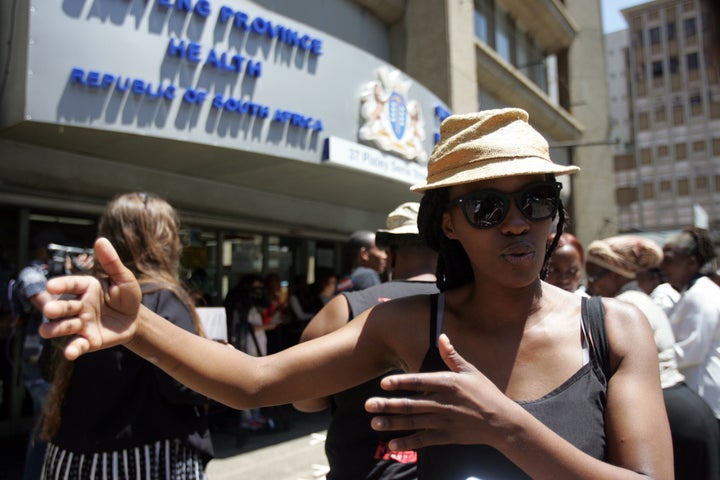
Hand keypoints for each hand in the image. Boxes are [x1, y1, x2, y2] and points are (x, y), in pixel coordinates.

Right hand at [39, 237, 141, 359]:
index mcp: (85, 287)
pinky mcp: (87, 340)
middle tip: (51, 309)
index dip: (60, 284)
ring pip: (61, 327)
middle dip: (54, 308)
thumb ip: (112, 262)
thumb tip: (101, 240)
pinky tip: (71, 353)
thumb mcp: (124, 278)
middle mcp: (78, 305)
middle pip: (61, 306)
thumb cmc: (128, 295)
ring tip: (48, 330)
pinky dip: (72, 349)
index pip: (70, 284)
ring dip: (55, 328)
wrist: (136, 319)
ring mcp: (81, 323)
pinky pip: (76, 345)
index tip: (51, 286)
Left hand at [365, 334, 514, 451]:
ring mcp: (444, 422)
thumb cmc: (486, 393)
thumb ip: (452, 356)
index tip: (383, 383)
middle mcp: (443, 403)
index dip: (400, 382)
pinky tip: (391, 445)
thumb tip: (442, 336)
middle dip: (387, 405)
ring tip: (374, 422)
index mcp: (448, 384)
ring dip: (392, 423)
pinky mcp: (446, 437)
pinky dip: (407, 443)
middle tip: (367, 404)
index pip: (419, 382)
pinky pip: (423, 441)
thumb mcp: (470, 371)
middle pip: (410, 404)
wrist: (502, 422)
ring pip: (413, 422)